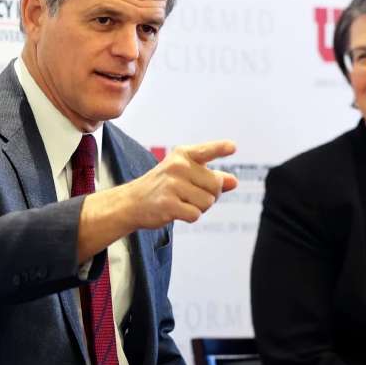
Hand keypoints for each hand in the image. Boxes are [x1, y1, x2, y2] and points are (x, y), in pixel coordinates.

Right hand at [77, 140, 237, 261]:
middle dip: (209, 195)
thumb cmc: (163, 188)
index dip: (220, 149)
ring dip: (199, 208)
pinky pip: (195, 214)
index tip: (232, 147)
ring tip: (181, 203)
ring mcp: (172, 185)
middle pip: (216, 185)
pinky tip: (175, 211)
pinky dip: (189, 217)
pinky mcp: (168, 204)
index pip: (206, 151)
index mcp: (182, 155)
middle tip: (190, 195)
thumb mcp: (185, 176)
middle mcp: (177, 166)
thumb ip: (210, 177)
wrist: (131, 202)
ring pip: (207, 202)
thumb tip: (234, 182)